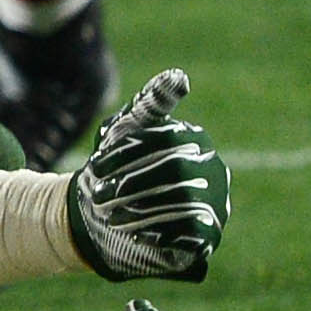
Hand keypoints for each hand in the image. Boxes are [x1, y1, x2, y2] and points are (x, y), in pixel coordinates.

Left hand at [65, 69, 228, 282]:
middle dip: (132, 182)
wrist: (119, 214)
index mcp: (194, 139)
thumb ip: (150, 103)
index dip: (128, 151)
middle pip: (175, 170)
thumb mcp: (127, 130)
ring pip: (183, 202)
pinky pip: (192, 233)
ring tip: (108, 215)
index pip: (166, 139)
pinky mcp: (209, 234)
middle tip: (98, 195)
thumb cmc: (123, 166)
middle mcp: (212, 168)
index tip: (94, 164)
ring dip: (139, 209)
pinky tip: (132, 233)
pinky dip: (159, 233)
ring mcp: (215, 202)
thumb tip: (180, 77)